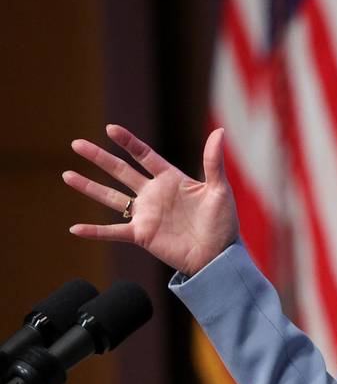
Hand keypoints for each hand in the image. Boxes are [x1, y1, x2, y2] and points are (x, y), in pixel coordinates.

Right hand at [63, 124, 239, 276]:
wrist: (218, 254)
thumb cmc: (223, 222)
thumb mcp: (219, 189)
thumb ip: (213, 162)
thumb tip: (219, 131)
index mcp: (171, 179)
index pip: (145, 155)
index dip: (128, 142)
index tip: (110, 129)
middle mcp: (154, 194)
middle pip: (121, 171)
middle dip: (99, 158)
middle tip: (76, 144)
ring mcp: (146, 214)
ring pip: (111, 197)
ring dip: (89, 187)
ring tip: (67, 175)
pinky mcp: (142, 235)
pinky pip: (113, 232)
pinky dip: (95, 231)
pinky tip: (75, 228)